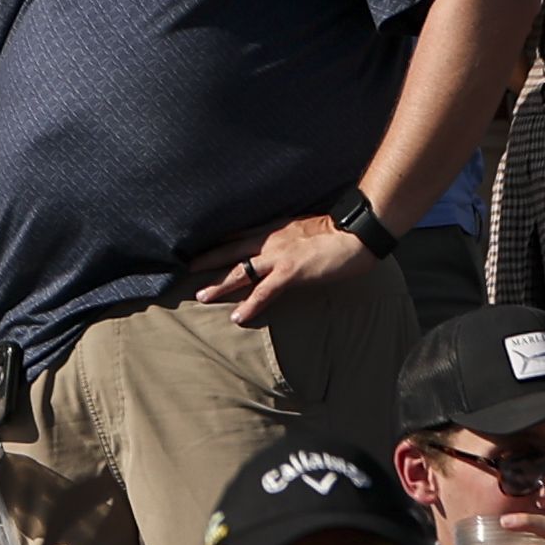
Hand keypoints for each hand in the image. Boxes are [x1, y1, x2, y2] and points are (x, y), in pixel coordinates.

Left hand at [187, 208, 384, 324]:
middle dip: (208, 259)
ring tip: (201, 296)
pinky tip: (238, 317)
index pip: (239, 234)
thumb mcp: (307, 226)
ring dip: (219, 284)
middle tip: (187, 269)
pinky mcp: (291, 271)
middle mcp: (271, 239)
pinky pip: (264, 291)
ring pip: (240, 270)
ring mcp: (279, 256)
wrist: (358, 233)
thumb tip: (283, 245)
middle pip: (231, 250)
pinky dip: (250, 305)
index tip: (201, 248)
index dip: (219, 242)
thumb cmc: (340, 231)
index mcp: (276, 227)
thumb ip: (290, 235)